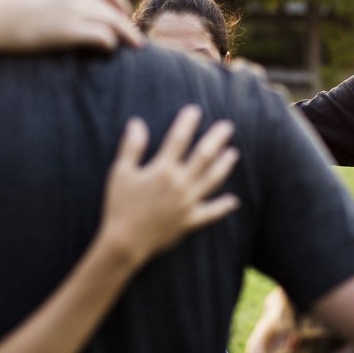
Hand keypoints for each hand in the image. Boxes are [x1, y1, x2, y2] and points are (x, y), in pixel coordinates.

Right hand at [0, 0, 140, 51]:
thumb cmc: (1, 8)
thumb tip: (53, 5)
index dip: (120, 2)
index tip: (123, 14)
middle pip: (115, 5)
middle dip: (128, 21)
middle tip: (135, 36)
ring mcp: (75, 8)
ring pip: (115, 22)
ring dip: (126, 36)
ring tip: (135, 48)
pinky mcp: (72, 29)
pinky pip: (104, 38)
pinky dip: (111, 45)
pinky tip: (109, 52)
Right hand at [97, 105, 239, 265]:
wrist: (125, 242)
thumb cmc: (119, 206)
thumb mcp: (120, 173)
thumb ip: (132, 147)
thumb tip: (136, 123)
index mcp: (162, 169)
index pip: (179, 139)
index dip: (187, 123)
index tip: (195, 110)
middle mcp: (180, 184)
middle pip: (203, 156)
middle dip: (216, 139)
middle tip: (227, 126)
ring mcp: (188, 203)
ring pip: (212, 180)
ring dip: (224, 166)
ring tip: (233, 153)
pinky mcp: (190, 221)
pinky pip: (211, 213)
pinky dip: (223, 207)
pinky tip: (234, 201)